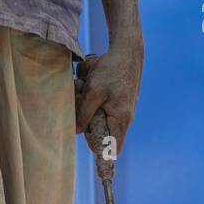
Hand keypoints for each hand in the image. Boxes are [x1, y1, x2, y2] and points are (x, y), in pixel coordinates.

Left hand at [74, 39, 142, 155]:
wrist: (127, 50)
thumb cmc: (111, 70)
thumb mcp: (93, 91)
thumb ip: (83, 113)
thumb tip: (75, 131)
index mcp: (121, 119)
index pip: (113, 149)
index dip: (100, 153)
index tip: (87, 148)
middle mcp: (125, 118)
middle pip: (102, 132)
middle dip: (87, 120)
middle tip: (80, 99)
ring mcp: (123, 109)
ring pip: (100, 117)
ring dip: (88, 106)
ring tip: (85, 85)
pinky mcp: (119, 100)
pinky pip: (103, 106)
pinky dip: (93, 98)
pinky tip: (90, 81)